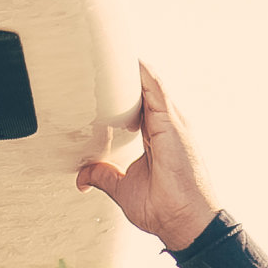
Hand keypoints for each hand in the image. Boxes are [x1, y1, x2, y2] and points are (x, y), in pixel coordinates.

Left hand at [77, 63, 219, 251]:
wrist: (185, 222)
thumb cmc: (162, 207)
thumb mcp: (122, 188)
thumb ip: (103, 175)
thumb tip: (81, 176)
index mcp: (156, 135)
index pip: (138, 102)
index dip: (123, 85)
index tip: (104, 70)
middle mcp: (167, 125)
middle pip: (145, 88)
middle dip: (126, 70)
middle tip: (103, 49)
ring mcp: (173, 124)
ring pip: (151, 85)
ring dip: (133, 67)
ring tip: (112, 44)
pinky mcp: (173, 127)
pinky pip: (158, 92)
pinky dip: (145, 76)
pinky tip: (131, 61)